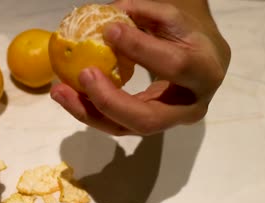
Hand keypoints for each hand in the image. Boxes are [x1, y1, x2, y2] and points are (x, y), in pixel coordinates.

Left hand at [50, 0, 230, 135]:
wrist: (204, 62)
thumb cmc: (186, 36)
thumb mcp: (173, 17)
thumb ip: (145, 11)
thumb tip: (108, 13)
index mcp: (204, 72)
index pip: (175, 65)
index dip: (141, 49)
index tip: (108, 31)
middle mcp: (190, 108)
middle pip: (148, 118)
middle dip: (110, 100)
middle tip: (83, 75)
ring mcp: (167, 123)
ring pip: (125, 129)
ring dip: (88, 113)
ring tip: (59, 92)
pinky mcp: (146, 126)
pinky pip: (115, 125)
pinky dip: (89, 112)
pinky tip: (68, 96)